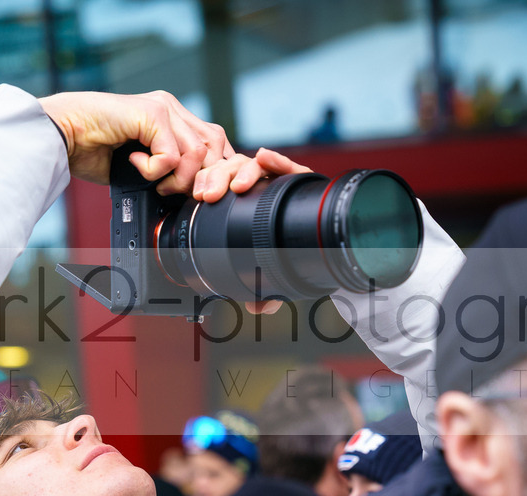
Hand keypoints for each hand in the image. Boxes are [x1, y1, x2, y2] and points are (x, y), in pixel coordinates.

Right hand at [38, 90, 232, 193]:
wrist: (60, 135)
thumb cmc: (92, 150)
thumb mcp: (142, 165)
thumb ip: (170, 169)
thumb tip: (194, 191)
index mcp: (172, 117)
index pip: (215, 143)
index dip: (211, 171)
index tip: (194, 193)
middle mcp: (171, 107)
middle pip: (214, 147)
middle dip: (199, 179)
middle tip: (171, 191)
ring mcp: (163, 106)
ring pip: (196, 154)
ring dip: (176, 178)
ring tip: (153, 181)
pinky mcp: (152, 112)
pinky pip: (172, 155)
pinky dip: (155, 171)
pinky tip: (134, 164)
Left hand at [194, 148, 312, 314]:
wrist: (327, 241)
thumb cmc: (292, 251)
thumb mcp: (273, 272)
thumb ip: (265, 289)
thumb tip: (257, 307)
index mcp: (241, 205)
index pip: (218, 186)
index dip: (206, 185)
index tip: (199, 197)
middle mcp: (257, 190)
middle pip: (230, 171)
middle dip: (217, 178)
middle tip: (211, 195)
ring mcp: (278, 182)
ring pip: (253, 164)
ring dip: (242, 170)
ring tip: (238, 185)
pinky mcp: (302, 179)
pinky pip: (288, 165)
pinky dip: (276, 160)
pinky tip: (266, 157)